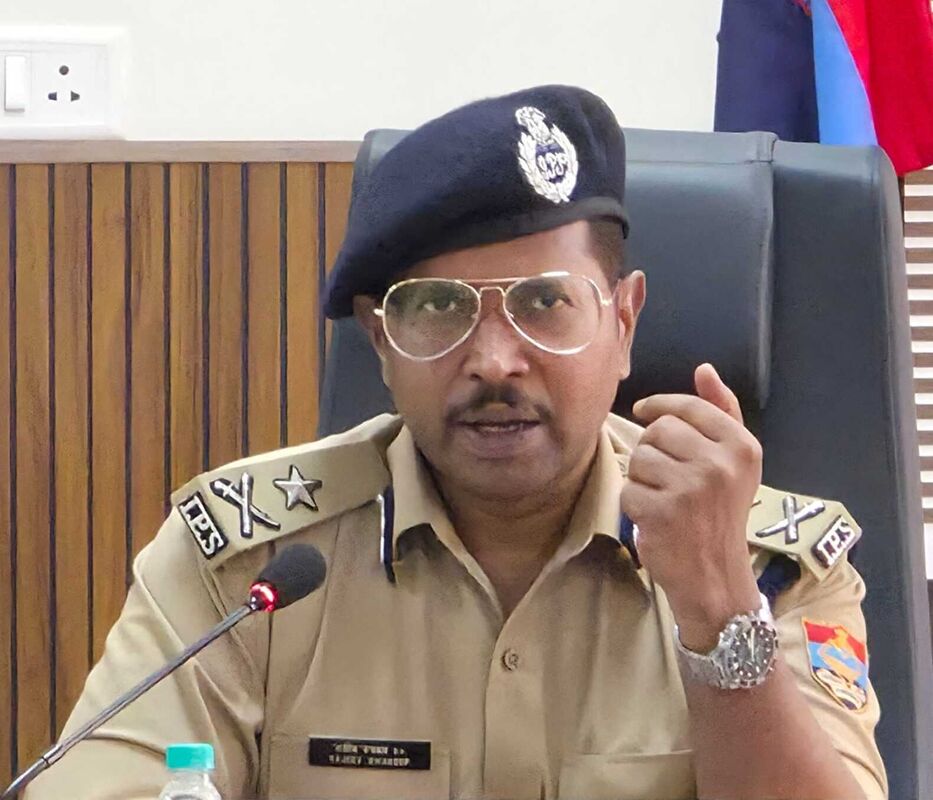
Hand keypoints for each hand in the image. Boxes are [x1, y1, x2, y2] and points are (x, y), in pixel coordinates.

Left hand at [621, 363, 762, 650]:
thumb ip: (721, 412)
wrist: (716, 577)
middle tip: (666, 476)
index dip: (660, 405)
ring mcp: (691, 489)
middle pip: (658, 430)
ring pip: (639, 458)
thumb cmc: (720, 514)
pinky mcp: (663, 513)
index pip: (688, 408)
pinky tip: (655, 520)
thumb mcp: (735, 462)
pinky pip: (629, 489)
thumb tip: (705, 369)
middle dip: (653, 450)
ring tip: (663, 498)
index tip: (644, 410)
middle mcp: (720, 464)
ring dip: (642, 478)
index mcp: (742, 446)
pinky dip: (634, 505)